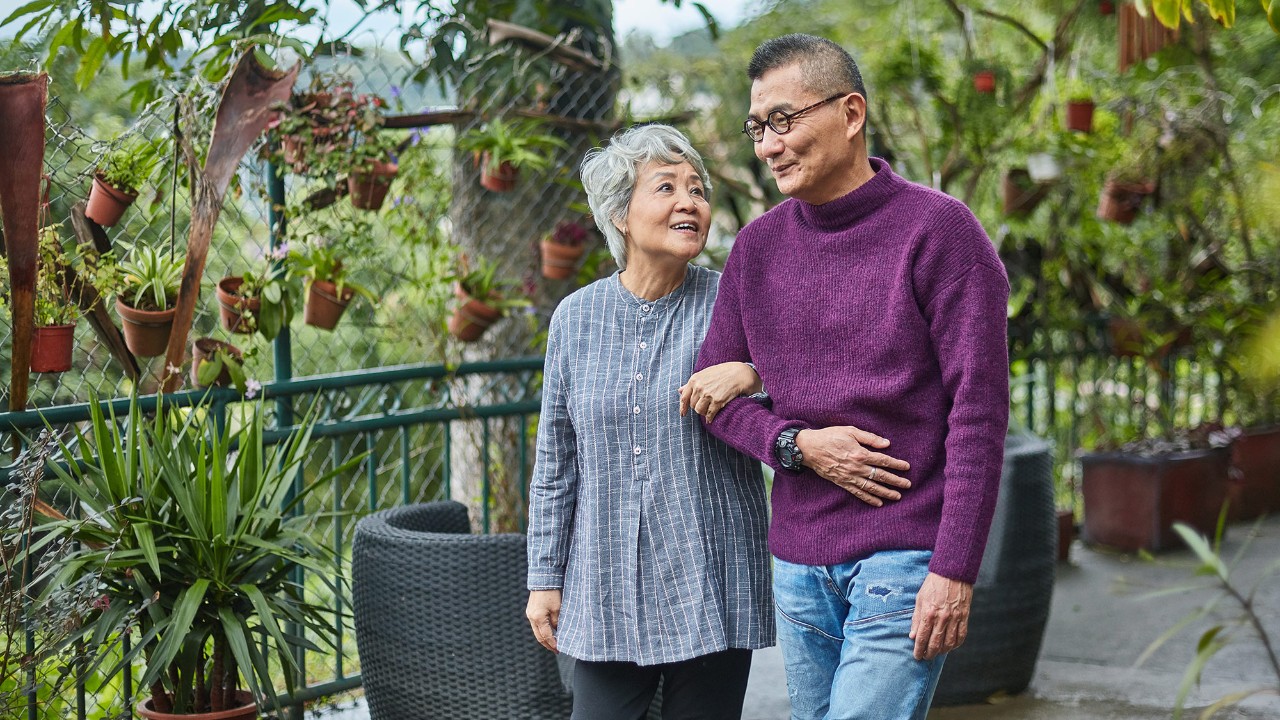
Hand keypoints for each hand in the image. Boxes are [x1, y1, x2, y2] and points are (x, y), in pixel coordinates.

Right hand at [525, 589, 560, 652]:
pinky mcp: (530, 611)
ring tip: (553, 643)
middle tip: (555, 650)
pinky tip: (548, 632)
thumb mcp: (558, 608)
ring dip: (544, 638)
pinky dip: (542, 630)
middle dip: (547, 644)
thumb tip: (557, 631)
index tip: (559, 650)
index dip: (553, 644)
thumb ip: (556, 622)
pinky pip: (536, 625)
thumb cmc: (552, 593)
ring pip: (536, 631)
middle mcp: (532, 618)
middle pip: (539, 636)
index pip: (546, 636)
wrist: (543, 580)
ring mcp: (530, 614)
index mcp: (538, 618)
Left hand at [678, 362, 761, 422]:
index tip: (683, 414)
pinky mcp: (717, 401)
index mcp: (694, 379)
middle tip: (705, 406)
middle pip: (692, 405)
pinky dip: (709, 418)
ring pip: (699, 411)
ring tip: (709, 411)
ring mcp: (708, 394)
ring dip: (703, 413)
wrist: (740, 373)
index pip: (684, 397)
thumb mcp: (705, 374)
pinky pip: (709, 414)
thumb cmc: (723, 372)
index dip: (683, 407)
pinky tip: (711, 419)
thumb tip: (679, 390)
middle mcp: (699, 387)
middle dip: (698, 407)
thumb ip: (692, 383)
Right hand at [794, 426, 910, 505]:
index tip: (906, 467)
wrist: (809, 448)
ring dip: (886, 492)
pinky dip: (869, 499)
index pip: (883, 461)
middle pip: (880, 476)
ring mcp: (850, 477)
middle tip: (908, 485)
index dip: (896, 464)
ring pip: (872, 487)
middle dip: (896, 481)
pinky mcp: (842, 483)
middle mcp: (857, 468)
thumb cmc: (830, 436)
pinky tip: (878, 503)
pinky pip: (858, 493)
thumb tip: (887, 444)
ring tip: (897, 496)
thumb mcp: (850, 431)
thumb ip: (869, 438)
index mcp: (860, 454)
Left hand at [909, 573, 971, 659]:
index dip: (919, 649)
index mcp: (929, 613)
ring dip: (942, 651)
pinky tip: (951, 646)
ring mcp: (955, 618)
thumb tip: (912, 636)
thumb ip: (916, 619)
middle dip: (929, 653)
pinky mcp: (965, 616)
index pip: (922, 637)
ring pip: (949, 643)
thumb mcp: (920, 599)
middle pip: (935, 643)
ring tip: (937, 653)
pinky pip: (962, 635)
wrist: (952, 573)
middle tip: (925, 657)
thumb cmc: (933, 585)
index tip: (917, 656)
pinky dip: (956, 644)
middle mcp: (942, 618)